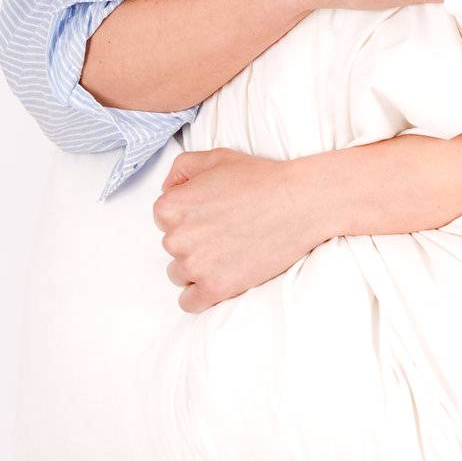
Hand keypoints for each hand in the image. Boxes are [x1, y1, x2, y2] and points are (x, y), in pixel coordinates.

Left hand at [152, 148, 328, 312]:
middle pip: (172, 247)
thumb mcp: (215, 158)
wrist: (297, 204)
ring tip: (226, 252)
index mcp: (171, 206)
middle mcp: (175, 238)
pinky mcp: (214, 289)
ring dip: (197, 266)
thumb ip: (181, 169)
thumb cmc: (258, 178)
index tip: (211, 213)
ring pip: (179, 274)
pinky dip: (200, 294)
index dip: (189, 214)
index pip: (164, 219)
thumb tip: (168, 189)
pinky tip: (218, 278)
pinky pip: (189, 302)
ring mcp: (195, 267)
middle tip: (224, 230)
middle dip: (193, 240)